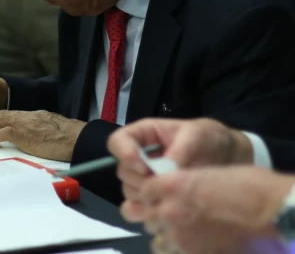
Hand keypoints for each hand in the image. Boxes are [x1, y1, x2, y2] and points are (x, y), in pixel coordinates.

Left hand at [0, 110, 85, 161]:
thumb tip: (33, 135)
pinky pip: (3, 133)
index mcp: (31, 115)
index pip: (9, 114)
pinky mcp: (23, 134)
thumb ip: (38, 128)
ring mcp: (23, 124)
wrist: (75, 137)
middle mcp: (25, 116)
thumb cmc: (67, 136)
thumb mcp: (50, 127)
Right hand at [107, 118, 252, 211]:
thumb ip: (182, 148)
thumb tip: (167, 168)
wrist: (230, 160)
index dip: (124, 153)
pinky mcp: (154, 199)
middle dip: (141, 180)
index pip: (117, 141)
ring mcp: (146, 180)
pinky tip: (168, 210)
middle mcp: (139, 158)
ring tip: (173, 197)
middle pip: (123, 171)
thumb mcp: (199, 135)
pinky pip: (138, 209)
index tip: (144, 166)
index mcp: (144, 136)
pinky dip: (149, 212)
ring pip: (130, 192)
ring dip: (147, 197)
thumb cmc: (211, 140)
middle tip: (166, 185)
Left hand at [131, 166, 292, 253]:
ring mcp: (177, 233)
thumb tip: (173, 187)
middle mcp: (168, 208)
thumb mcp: (207, 173)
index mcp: (171, 183)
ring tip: (174, 226)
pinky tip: (183, 241)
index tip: (157, 191)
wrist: (268, 210)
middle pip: (137, 210)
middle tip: (163, 208)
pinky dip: (171, 246)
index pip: (143, 188)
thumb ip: (184, 181)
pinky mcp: (190, 251)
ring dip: (159, 228)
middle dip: (148, 208)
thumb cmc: (244, 184)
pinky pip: (166, 250)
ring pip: (150, 232)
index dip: (150, 190)